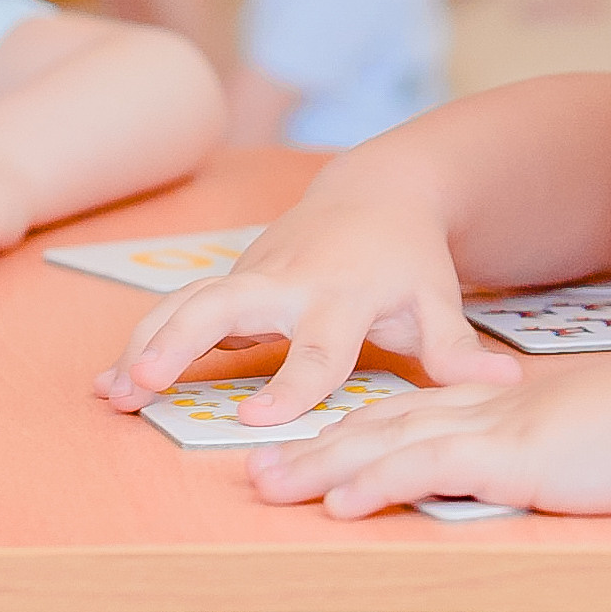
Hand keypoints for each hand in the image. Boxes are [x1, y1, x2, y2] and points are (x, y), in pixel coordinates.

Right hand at [93, 177, 519, 423]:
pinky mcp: (230, 278)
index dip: (292, 383)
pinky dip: (141, 340)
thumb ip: (456, 347)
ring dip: (145, 343)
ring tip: (109, 393)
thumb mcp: (436, 297)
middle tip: (144, 383)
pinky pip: (176, 307)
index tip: (259, 421)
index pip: (316, 343)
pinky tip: (108, 382)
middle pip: (225, 304)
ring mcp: (252, 274)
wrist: (377, 191)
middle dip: (182, 342)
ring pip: (187, 300)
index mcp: (342, 291)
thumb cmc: (409, 257)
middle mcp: (288, 279)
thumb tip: (502, 382)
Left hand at [247, 355, 610, 518]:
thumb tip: (540, 468)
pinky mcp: (506, 458)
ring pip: (386, 445)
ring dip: (323, 467)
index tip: (313, 449)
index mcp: (500, 407)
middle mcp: (484, 412)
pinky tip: (339, 503)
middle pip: (381, 427)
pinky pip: (424, 470)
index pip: (411, 417)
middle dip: (316, 450)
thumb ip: (549, 451)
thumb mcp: (585, 439)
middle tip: (261, 471)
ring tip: (272, 487)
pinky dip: (374, 484)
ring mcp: (491, 430)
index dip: (356, 433)